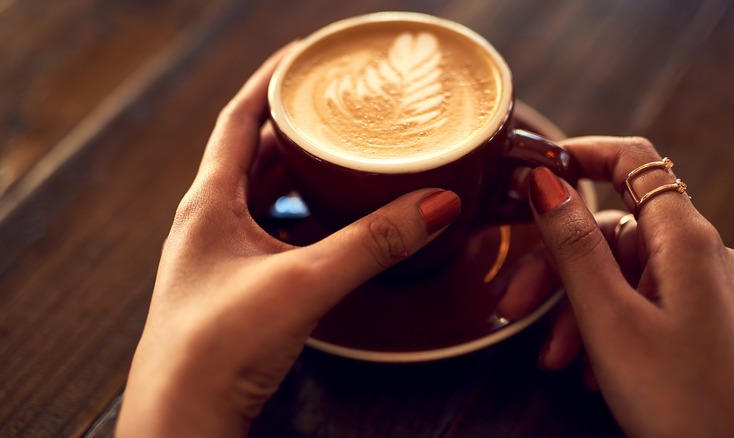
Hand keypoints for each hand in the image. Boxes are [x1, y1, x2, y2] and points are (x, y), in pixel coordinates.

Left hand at [116, 45, 460, 436]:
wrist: (185, 421)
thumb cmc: (216, 348)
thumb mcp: (303, 282)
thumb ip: (372, 242)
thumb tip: (436, 203)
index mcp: (208, 204)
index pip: (237, 119)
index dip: (270, 81)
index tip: (303, 58)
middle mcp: (209, 224)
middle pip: (252, 154)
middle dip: (294, 126)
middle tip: (336, 109)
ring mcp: (222, 258)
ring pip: (264, 196)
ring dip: (299, 172)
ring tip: (340, 155)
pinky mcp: (238, 289)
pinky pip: (273, 233)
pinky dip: (303, 217)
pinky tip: (330, 223)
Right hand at [499, 136, 733, 435]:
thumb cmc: (685, 402)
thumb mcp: (608, 318)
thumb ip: (574, 244)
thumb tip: (547, 183)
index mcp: (685, 241)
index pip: (634, 161)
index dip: (582, 154)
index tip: (536, 169)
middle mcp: (698, 256)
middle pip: (613, 230)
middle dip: (558, 265)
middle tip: (515, 301)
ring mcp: (700, 291)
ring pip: (619, 273)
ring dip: (574, 308)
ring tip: (553, 356)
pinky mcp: (697, 323)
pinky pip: (638, 304)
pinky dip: (602, 327)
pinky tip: (586, 366)